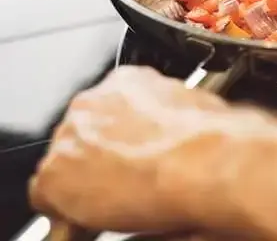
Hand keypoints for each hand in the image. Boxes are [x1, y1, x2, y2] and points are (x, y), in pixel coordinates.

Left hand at [28, 66, 236, 233]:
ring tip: (125, 193)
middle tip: (131, 173)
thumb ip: (170, 112)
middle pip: (84, 132)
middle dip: (103, 152)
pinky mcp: (56, 174)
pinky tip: (103, 211)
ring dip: (88, 176)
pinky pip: (49, 195)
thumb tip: (175, 128)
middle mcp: (94, 100)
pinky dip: (70, 208)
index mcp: (129, 79)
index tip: (137, 149)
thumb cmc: (213, 140)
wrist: (207, 164)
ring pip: (67, 161)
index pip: (110, 108)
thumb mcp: (196, 110)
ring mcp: (71, 136)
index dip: (123, 135)